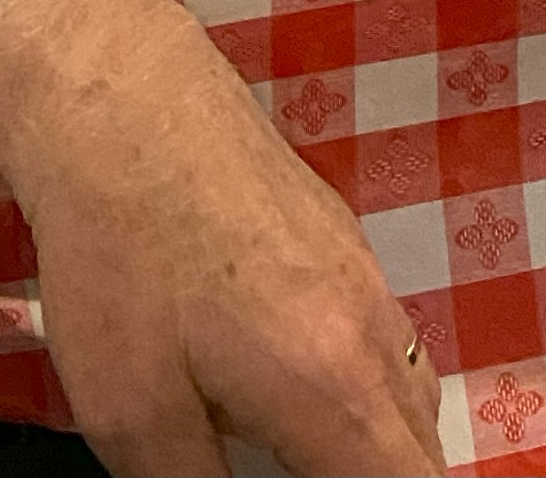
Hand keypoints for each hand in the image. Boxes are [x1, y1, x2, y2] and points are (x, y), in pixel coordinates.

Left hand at [0, 0, 442, 476]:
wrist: (125, 104)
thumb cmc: (121, 263)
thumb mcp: (133, 419)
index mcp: (335, 386)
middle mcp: (373, 327)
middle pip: (424, 444)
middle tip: (307, 476)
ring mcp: (364, 272)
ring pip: (412, 389)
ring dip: (382, 443)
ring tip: (313, 460)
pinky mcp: (341, 237)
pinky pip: (387, 339)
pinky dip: (366, 392)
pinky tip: (296, 392)